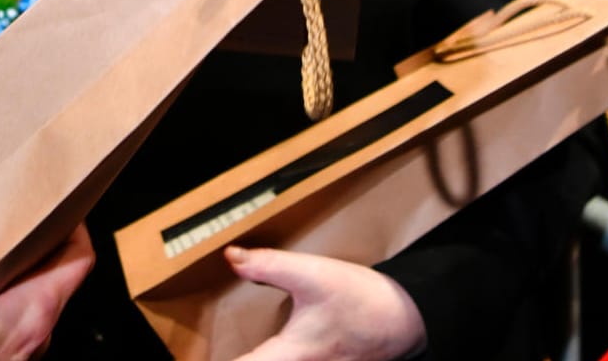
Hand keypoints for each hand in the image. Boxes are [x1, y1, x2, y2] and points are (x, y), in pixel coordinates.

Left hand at [223, 246, 427, 360]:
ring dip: (262, 355)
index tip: (199, 354)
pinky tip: (282, 343)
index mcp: (289, 356)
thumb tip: (232, 257)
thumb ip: (269, 266)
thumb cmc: (363, 302)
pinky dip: (280, 355)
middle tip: (223, 345)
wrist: (409, 318)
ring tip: (247, 344)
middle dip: (245, 357)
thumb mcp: (313, 275)